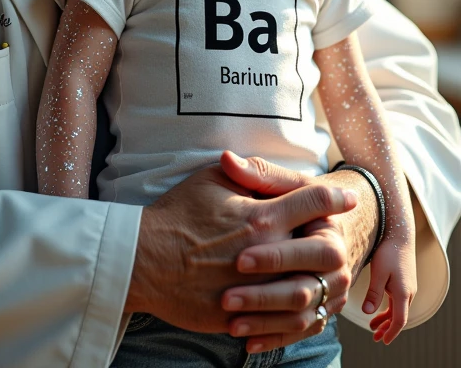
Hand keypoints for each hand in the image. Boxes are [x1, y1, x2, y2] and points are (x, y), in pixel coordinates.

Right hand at [125, 159, 356, 333]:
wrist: (143, 259)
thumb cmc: (177, 213)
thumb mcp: (210, 179)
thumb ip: (245, 173)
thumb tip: (268, 168)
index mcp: (262, 216)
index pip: (313, 201)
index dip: (334, 196)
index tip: (348, 196)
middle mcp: (267, 253)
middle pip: (323, 250)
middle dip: (336, 244)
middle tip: (339, 240)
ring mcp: (256, 289)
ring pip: (308, 292)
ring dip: (318, 283)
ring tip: (322, 279)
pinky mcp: (240, 316)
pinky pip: (280, 323)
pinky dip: (293, 318)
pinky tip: (295, 309)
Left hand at [219, 151, 377, 351]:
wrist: (308, 225)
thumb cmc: (285, 199)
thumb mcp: (275, 184)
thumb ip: (257, 173)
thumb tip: (228, 159)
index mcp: (329, 232)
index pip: (312, 249)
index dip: (276, 256)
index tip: (239, 259)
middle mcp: (336, 268)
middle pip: (305, 287)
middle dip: (265, 294)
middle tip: (227, 296)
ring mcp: (329, 294)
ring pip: (301, 315)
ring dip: (264, 320)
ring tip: (230, 320)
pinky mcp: (318, 312)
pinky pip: (299, 331)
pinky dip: (272, 338)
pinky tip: (244, 340)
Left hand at [363, 238, 416, 343]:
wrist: (399, 234)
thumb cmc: (388, 251)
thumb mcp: (378, 272)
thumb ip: (374, 293)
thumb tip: (367, 313)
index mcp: (403, 293)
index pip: (399, 320)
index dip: (391, 332)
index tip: (383, 341)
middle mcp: (408, 293)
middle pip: (399, 317)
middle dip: (387, 328)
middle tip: (375, 338)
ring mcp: (407, 287)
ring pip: (398, 309)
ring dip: (387, 319)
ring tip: (373, 327)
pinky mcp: (404, 281)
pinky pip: (397, 301)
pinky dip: (389, 309)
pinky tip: (379, 309)